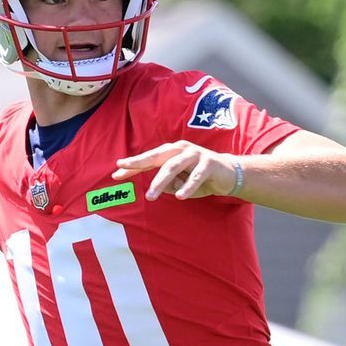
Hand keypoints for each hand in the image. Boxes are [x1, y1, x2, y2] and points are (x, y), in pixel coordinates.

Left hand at [112, 141, 239, 200]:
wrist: (230, 174)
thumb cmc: (200, 177)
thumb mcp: (179, 182)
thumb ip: (166, 184)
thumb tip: (155, 189)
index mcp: (172, 152)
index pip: (149, 159)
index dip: (132, 166)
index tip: (116, 173)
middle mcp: (181, 149)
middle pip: (157, 157)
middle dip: (139, 163)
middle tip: (123, 171)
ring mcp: (195, 154)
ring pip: (173, 166)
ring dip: (160, 181)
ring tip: (151, 196)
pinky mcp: (209, 163)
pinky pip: (196, 176)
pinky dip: (187, 186)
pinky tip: (180, 196)